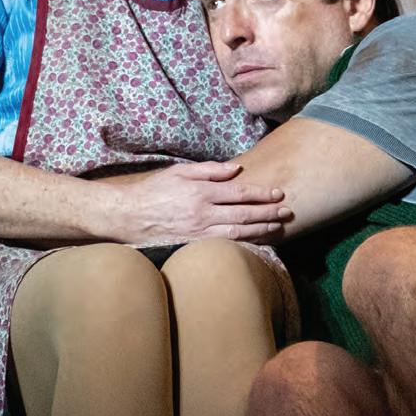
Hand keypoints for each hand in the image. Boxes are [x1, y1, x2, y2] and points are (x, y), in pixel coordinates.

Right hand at [99, 160, 293, 245]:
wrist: (128, 216)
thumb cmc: (153, 191)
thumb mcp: (179, 171)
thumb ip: (209, 170)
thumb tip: (236, 169)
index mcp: (200, 192)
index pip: (239, 193)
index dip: (261, 194)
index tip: (278, 194)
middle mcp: (202, 213)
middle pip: (244, 215)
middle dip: (268, 213)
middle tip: (287, 212)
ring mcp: (199, 232)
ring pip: (238, 233)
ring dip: (261, 231)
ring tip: (279, 228)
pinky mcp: (195, 245)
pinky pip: (225, 245)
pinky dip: (244, 244)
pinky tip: (257, 242)